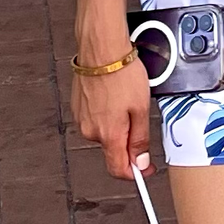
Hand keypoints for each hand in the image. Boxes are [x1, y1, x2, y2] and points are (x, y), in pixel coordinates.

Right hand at [72, 50, 152, 179]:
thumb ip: (140, 139)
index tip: (145, 169)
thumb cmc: (122, 74)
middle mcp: (91, 130)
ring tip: (126, 101)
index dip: (134, 173)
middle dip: (128, 142)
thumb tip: (140, 163)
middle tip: (140, 118)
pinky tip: (114, 97)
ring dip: (118, 125)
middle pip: (113, 150)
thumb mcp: (141, 109)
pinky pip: (97, 119)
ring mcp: (82, 119)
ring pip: (105, 133)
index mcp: (108, 134)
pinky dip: (107, 114)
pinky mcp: (78, 107)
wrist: (101, 50)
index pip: (118, 169)